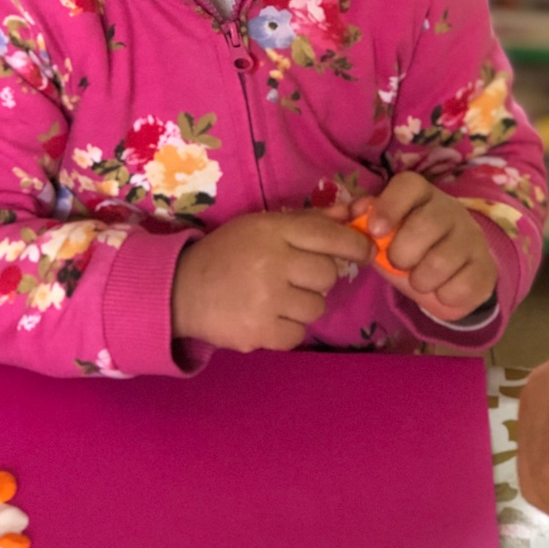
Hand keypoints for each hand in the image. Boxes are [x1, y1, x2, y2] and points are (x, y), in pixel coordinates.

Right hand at [171, 208, 371, 352]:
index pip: (328, 235)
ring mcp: (267, 301)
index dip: (354, 244)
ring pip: (317, 307)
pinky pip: (299, 334)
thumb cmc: (228, 253)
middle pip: (328, 275)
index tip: (366, 250)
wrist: (182, 290)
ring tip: (275, 298)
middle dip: (317, 277)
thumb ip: (308, 221)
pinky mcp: (261, 333)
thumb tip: (354, 213)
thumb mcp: (262, 227)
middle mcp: (272, 263)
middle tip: (293, 276)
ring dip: (302, 304)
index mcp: (272, 231)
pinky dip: (288, 329)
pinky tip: (267, 316)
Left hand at [350, 173, 496, 322]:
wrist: (449, 278)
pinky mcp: (486, 268)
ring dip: (421, 279)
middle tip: (398, 263)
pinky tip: (442, 290)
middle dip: (403, 253)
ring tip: (419, 280)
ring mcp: (472, 238)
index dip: (390, 205)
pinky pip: (463, 286)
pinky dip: (444, 295)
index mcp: (421, 195)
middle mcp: (450, 210)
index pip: (409, 185)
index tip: (376, 231)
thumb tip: (350, 212)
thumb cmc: (408, 250)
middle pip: (427, 224)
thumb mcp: (384, 236)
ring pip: (443, 260)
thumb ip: (364, 222)